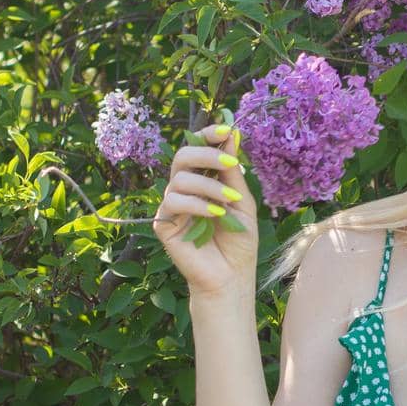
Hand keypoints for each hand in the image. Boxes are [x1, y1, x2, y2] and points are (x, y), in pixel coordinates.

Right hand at [153, 115, 258, 298]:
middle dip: (207, 154)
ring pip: (180, 179)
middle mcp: (185, 189)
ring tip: (230, 202)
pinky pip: (174, 201)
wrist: (231, 276)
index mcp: (204, 180)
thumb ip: (233, 172)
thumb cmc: (239, 242)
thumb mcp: (242, 202)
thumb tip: (231, 134)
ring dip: (209, 186)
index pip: (198, 149)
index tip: (227, 129)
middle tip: (230, 164)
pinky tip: (216, 214)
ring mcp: (172, 205)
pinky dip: (198, 204)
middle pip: (182, 156)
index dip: (208, 135)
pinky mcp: (163, 223)